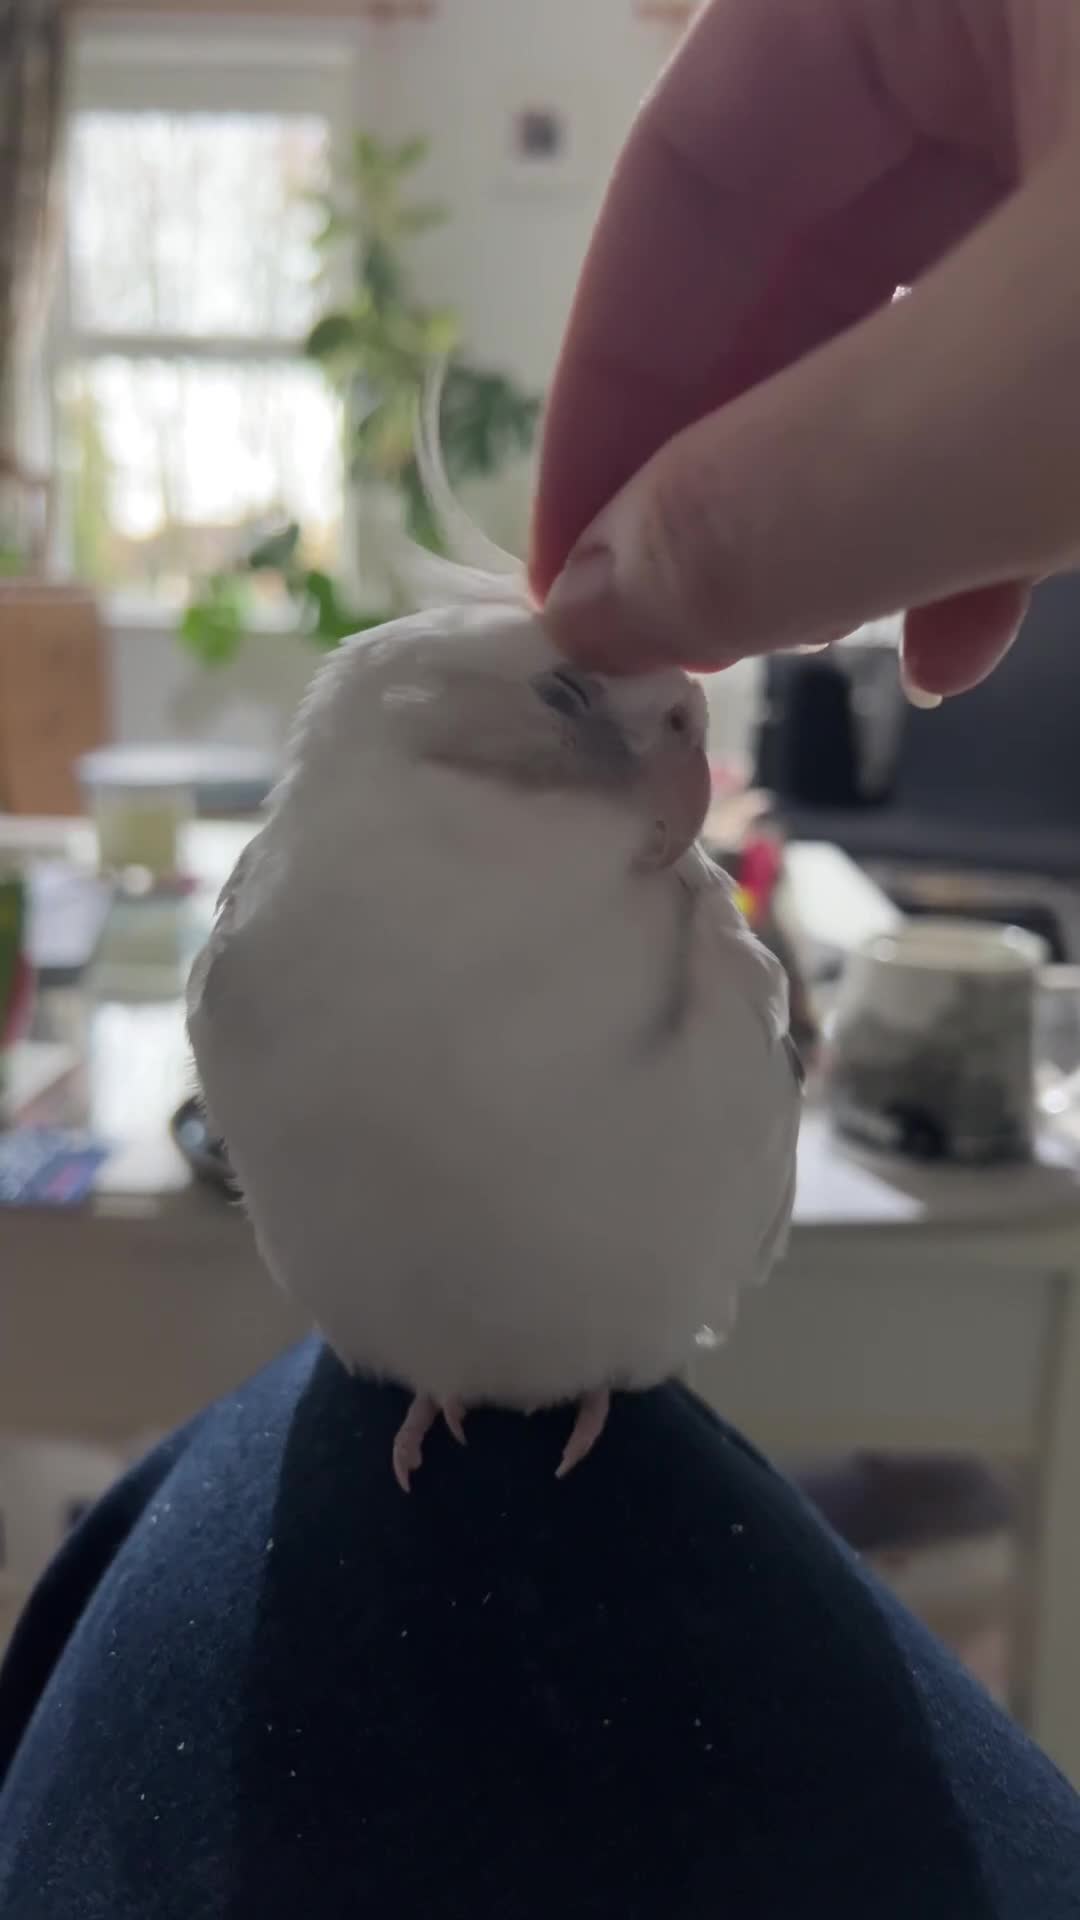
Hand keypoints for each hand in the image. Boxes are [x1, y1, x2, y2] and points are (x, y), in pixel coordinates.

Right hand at [531, 0, 1079, 698]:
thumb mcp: (1047, 388)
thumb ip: (806, 491)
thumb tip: (603, 605)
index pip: (698, 157)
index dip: (612, 390)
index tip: (573, 586)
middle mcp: (1025, 4)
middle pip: (809, 242)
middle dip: (748, 468)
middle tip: (698, 639)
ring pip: (937, 307)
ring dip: (871, 502)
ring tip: (837, 649)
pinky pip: (1049, 339)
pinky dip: (1002, 484)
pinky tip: (973, 620)